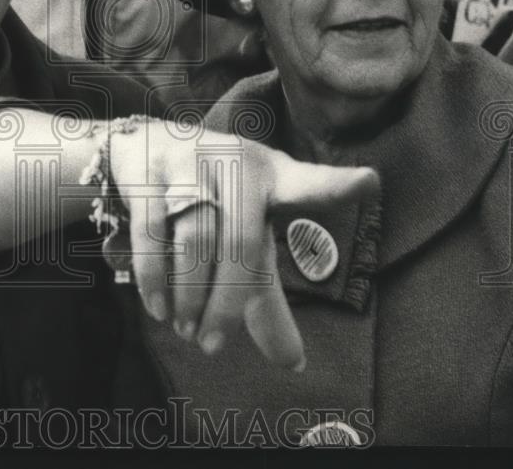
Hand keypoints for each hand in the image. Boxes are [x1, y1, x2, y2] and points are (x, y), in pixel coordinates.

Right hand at [109, 121, 378, 370]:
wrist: (142, 147)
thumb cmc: (210, 198)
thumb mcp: (242, 236)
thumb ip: (263, 297)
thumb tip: (293, 364)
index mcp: (272, 177)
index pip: (308, 184)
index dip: (335, 185)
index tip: (369, 182)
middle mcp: (235, 162)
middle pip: (240, 242)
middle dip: (226, 302)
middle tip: (211, 345)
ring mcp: (189, 160)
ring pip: (194, 239)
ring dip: (188, 295)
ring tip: (185, 328)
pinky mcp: (148, 169)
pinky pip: (152, 232)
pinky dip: (154, 278)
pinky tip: (158, 309)